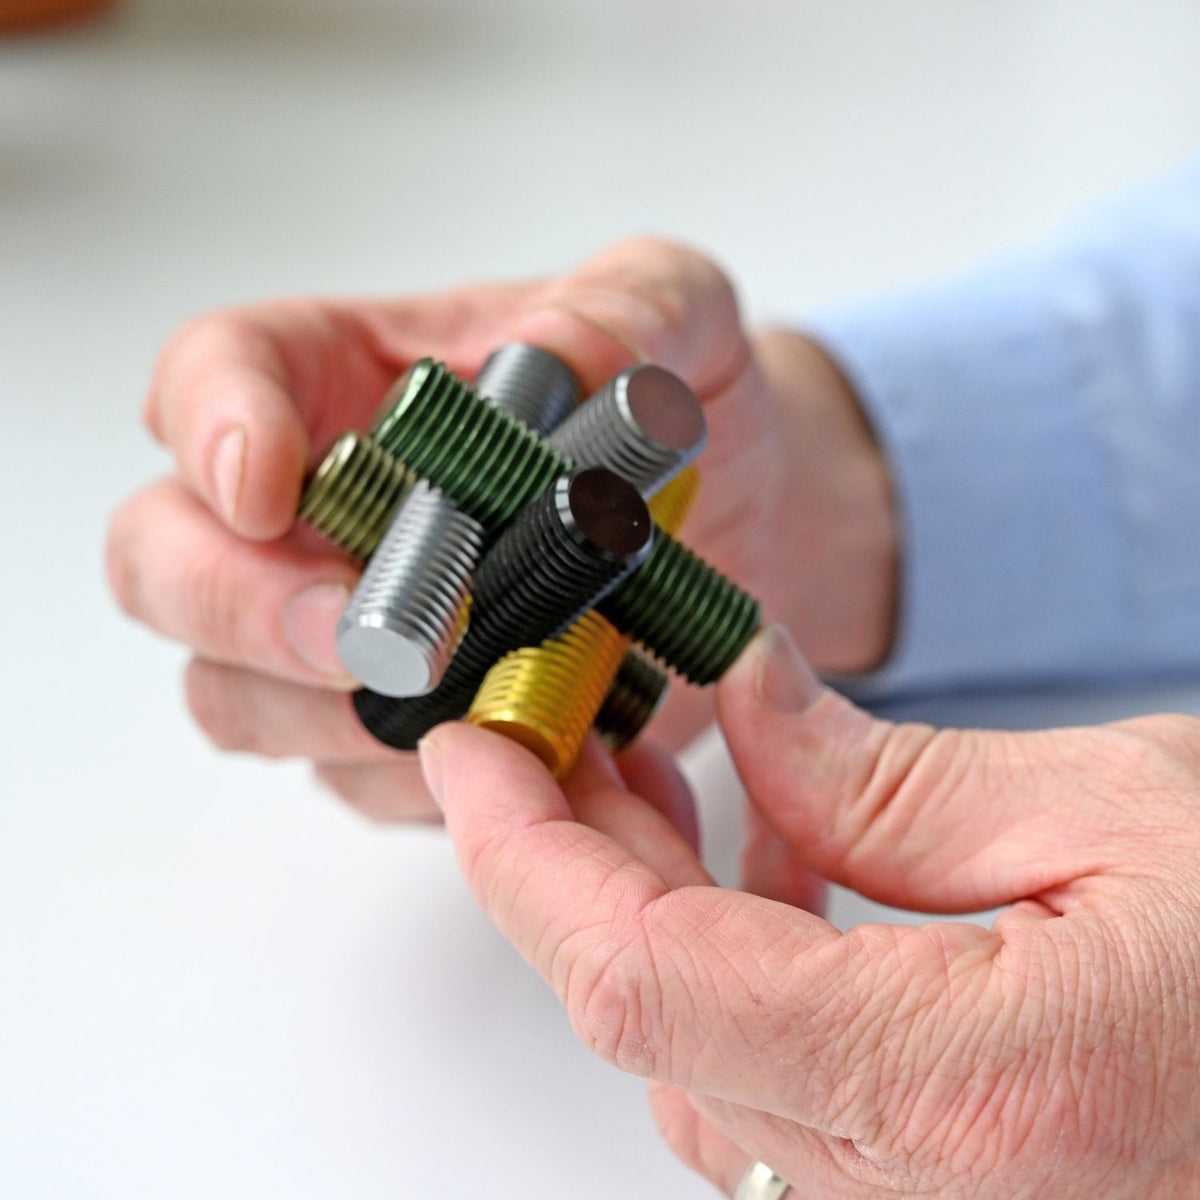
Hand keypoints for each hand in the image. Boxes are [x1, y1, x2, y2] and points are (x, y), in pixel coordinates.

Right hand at [106, 238, 895, 821]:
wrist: (750, 526)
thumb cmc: (686, 408)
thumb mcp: (681, 322)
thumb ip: (630, 310)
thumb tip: (555, 356)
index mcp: (346, 377)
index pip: (212, 375)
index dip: (211, 428)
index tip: (265, 484)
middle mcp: (315, 512)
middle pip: (166, 559)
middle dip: (240, 608)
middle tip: (365, 642)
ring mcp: (338, 630)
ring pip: (234, 692)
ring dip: (322, 716)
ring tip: (462, 701)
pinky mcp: (388, 729)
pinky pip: (348, 778)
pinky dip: (411, 780)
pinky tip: (512, 749)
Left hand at [421, 626, 1199, 1197]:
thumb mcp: (1123, 814)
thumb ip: (891, 779)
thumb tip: (746, 708)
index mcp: (963, 1092)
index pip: (633, 973)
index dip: (520, 852)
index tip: (472, 750)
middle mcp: (919, 1196)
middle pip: (641, 1006)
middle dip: (569, 850)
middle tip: (556, 725)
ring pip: (688, 1046)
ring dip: (643, 896)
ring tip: (651, 769)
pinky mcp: (931, 1186)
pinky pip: (763, 1076)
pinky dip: (725, 955)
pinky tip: (761, 861)